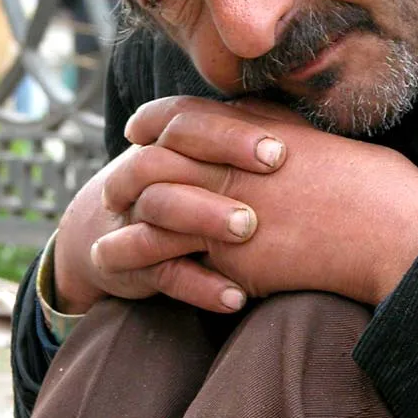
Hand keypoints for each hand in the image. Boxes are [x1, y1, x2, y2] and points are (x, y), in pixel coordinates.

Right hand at [52, 104, 287, 313]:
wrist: (118, 230)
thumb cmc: (187, 186)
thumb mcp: (208, 157)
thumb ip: (244, 133)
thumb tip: (299, 123)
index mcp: (164, 140)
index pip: (187, 121)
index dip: (230, 132)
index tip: (279, 150)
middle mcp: (142, 173)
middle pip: (166, 156)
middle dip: (218, 164)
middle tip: (272, 173)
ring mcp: (133, 218)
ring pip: (159, 208)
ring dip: (204, 216)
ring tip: (249, 228)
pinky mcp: (130, 265)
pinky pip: (161, 274)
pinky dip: (199, 286)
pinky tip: (237, 297)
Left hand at [101, 96, 417, 306]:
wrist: (391, 229)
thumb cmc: (364, 178)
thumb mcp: (310, 134)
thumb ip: (265, 122)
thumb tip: (235, 113)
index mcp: (250, 130)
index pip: (181, 116)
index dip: (152, 120)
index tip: (137, 129)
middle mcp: (232, 167)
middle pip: (156, 162)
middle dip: (127, 173)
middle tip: (114, 187)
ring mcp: (231, 214)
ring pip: (157, 212)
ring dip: (128, 226)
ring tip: (111, 241)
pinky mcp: (238, 261)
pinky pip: (182, 263)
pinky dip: (157, 266)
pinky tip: (145, 273)